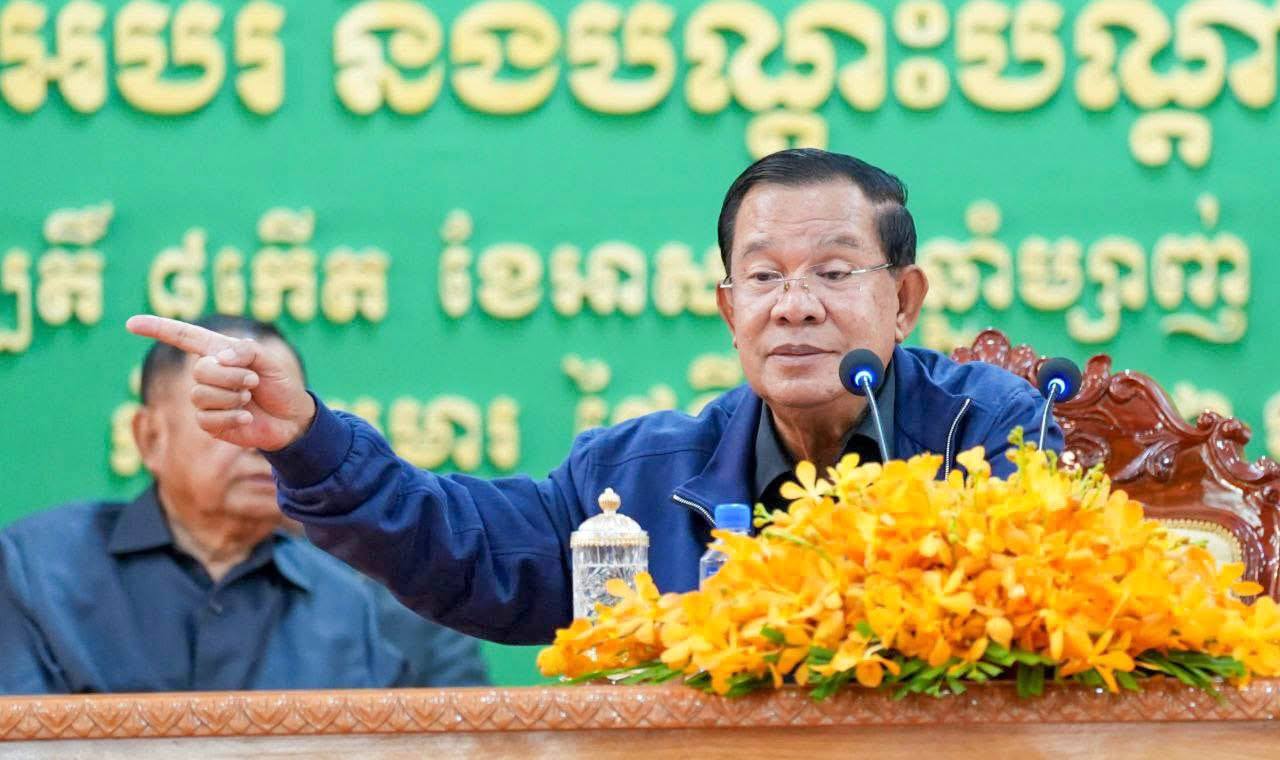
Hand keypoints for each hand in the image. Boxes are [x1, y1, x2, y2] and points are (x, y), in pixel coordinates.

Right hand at [126, 315, 315, 450]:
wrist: (292, 419)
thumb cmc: (281, 385)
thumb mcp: (270, 361)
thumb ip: (247, 352)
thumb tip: (219, 359)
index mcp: (218, 352)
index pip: (183, 337)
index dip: (158, 328)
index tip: (131, 323)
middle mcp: (208, 374)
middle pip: (200, 372)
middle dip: (231, 377)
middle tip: (253, 382)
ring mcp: (207, 399)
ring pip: (201, 396)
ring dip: (232, 397)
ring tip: (249, 398)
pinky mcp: (210, 423)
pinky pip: (206, 419)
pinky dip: (231, 417)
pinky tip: (246, 417)